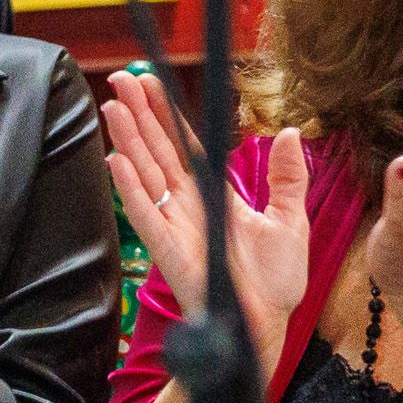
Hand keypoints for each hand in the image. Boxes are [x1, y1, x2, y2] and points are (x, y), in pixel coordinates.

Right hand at [100, 67, 308, 372]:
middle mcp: (188, 206)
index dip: (166, 113)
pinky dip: (130, 188)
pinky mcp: (168, 251)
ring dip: (128, 140)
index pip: (185, 144)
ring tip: (112, 106)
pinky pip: (145, 214)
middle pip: (158, 150)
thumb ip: (288, 177)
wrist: (266, 325)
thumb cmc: (274, 282)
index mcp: (214, 195)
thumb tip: (288, 134)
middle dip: (139, 113)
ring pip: (147, 173)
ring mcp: (174, 226)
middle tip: (121, 77)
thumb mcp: (291, 219)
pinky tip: (116, 161)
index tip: (149, 83)